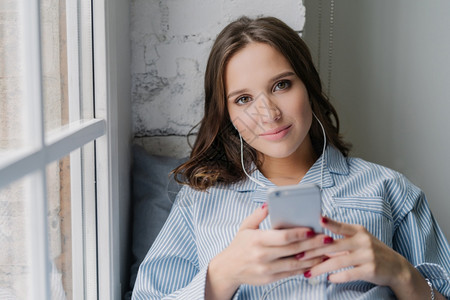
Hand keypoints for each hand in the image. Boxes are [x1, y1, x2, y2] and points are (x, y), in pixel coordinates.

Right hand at [205, 204, 325, 299]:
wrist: (228, 269)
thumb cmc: (239, 246)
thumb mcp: (245, 227)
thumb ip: (258, 215)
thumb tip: (269, 204)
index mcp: (257, 240)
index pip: (282, 237)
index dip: (299, 233)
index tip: (312, 230)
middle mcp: (262, 255)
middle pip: (292, 249)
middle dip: (312, 244)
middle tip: (327, 239)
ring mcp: (267, 269)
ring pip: (295, 264)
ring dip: (312, 258)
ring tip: (326, 252)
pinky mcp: (269, 279)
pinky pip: (291, 273)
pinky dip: (304, 268)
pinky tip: (314, 263)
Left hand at [301, 217, 444, 299]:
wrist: (397, 268)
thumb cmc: (371, 252)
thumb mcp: (359, 241)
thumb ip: (341, 240)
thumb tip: (318, 242)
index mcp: (358, 231)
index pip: (340, 226)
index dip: (329, 222)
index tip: (317, 219)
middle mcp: (363, 241)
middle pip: (333, 246)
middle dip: (313, 251)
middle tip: (299, 256)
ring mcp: (367, 255)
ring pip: (338, 262)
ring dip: (321, 268)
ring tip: (308, 272)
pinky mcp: (370, 269)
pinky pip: (349, 274)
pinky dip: (337, 277)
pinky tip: (329, 279)